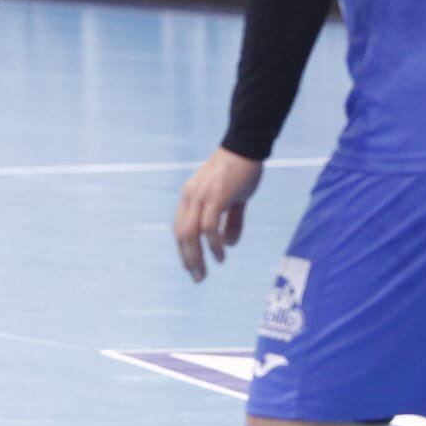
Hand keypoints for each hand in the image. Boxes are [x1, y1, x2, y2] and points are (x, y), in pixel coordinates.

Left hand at [173, 147, 263, 282]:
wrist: (245, 147)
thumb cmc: (239, 172)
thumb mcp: (233, 199)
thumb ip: (231, 221)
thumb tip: (228, 245)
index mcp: (190, 197)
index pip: (180, 228)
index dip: (184, 249)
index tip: (191, 267)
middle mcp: (190, 197)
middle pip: (181, 234)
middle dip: (187, 259)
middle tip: (197, 278)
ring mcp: (201, 196)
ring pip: (191, 233)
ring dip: (197, 257)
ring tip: (205, 273)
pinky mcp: (216, 196)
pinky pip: (209, 226)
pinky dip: (213, 244)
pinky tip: (221, 255)